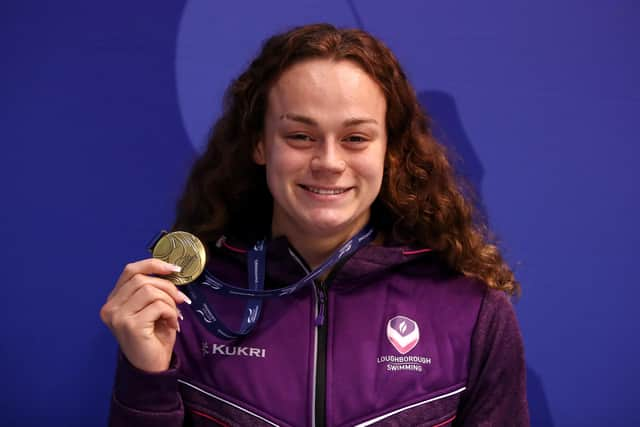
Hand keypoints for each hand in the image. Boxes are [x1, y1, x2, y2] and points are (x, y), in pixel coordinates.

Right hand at [100, 258, 190, 372]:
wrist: (151, 369)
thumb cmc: (154, 338)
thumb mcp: (152, 309)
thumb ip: (154, 290)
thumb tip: (172, 271)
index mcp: (114, 301)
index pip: (130, 271)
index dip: (153, 265)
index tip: (174, 269)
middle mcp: (111, 307)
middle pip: (142, 279)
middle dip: (167, 287)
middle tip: (181, 300)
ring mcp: (118, 316)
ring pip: (151, 291)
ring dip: (170, 302)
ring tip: (174, 316)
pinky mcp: (130, 325)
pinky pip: (158, 306)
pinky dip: (171, 313)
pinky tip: (172, 325)